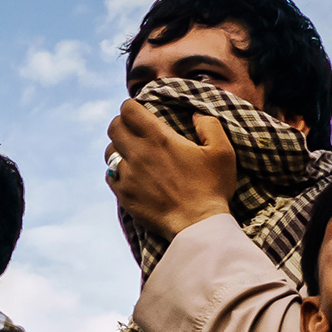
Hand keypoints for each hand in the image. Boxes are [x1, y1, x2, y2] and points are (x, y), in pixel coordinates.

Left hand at [106, 100, 239, 241]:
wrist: (198, 225)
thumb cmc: (212, 188)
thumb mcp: (222, 151)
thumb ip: (209, 125)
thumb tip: (195, 114)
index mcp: (159, 139)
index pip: (128, 110)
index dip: (131, 106)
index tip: (137, 110)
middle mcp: (138, 154)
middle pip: (113, 128)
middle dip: (121, 123)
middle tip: (133, 129)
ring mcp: (128, 176)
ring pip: (109, 152)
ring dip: (117, 148)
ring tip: (130, 152)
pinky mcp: (124, 195)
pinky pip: (110, 176)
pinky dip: (116, 172)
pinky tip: (129, 175)